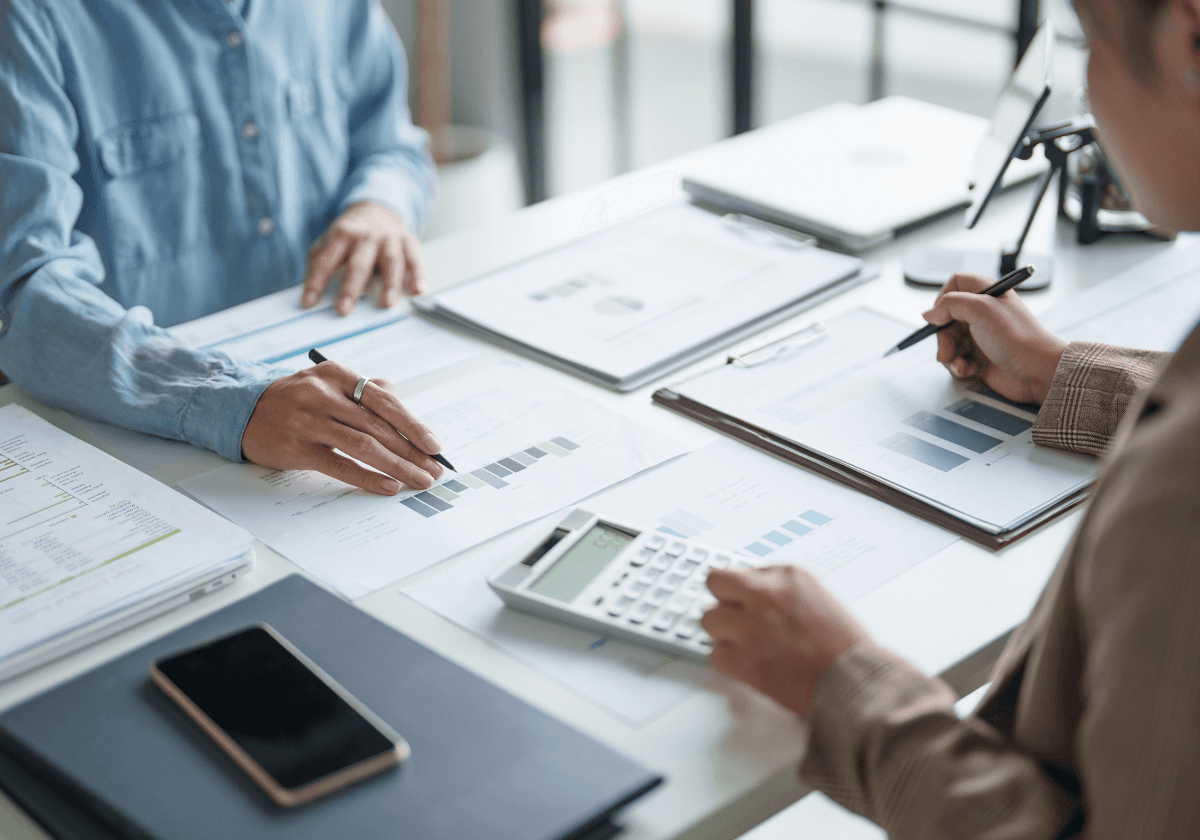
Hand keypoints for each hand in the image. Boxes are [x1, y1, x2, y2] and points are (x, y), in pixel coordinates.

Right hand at [242, 362, 443, 494]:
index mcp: (336, 374)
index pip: (384, 401)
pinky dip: (369, 477)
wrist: (242, 411)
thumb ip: (366, 391)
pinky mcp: (296, 449)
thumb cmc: (296, 399)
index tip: (434, 445)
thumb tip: (405, 411)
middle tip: (434, 469)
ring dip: (398, 466)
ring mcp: (308, 422)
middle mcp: (322, 395)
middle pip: (378, 425)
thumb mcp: (328, 382)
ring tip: (419, 480)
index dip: (413, 425)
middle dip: (412, 451)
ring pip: (364, 445)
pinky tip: (390, 486)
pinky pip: (340, 466)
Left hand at [301, 202, 427, 314]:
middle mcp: (366, 236)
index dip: (316, 282)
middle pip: (358, 263)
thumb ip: (318, 264)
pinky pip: (415, 260)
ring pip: (391, 262)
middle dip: (351, 288)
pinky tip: (419, 290)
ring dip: (390, 283)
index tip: (308, 303)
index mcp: (342, 234)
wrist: (377, 210)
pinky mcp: (409, 243)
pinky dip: (419, 276)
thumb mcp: (328, 242)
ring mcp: (390, 239)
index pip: (326, 261)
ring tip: (387, 303)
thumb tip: (309, 297)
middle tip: (343, 310)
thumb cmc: (350, 236)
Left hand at [701, 565, 871, 716]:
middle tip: (734, 617)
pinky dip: (728, 661)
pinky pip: (715, 654)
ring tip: (745, 644)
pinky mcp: (744, 660)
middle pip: (715, 583)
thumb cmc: (847, 648)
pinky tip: (748, 664)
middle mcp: (764, 595)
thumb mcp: (820, 599)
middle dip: (723, 600)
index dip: (745, 592)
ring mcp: (750, 627)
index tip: (748, 603)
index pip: (743, 571)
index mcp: (787, 576)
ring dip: (723, 632)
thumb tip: (758, 599)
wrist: (857, 682)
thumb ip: (785, 594)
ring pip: (709, 619)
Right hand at [922, 273, 1067, 404]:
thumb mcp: (980, 309)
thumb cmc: (1016, 337)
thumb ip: (949, 304)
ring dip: (949, 355)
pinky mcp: (979, 359)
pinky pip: (956, 360)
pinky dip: (958, 367)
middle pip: (945, 318)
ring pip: (948, 342)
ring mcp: (980, 336)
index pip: (955, 284)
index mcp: (986, 294)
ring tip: (960, 365)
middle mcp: (982, 313)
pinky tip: (969, 371)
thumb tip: (928, 314)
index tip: (939, 315)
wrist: (1037, 371)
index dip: (943, 298)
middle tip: (948, 349)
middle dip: (943, 337)